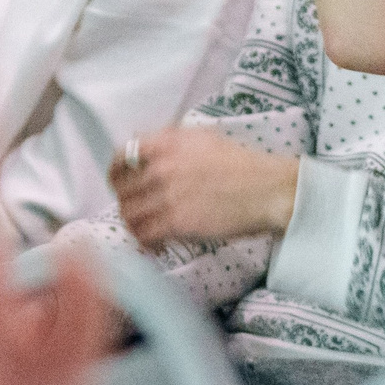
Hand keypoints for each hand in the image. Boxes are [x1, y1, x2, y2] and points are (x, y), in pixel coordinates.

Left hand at [107, 127, 298, 248]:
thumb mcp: (202, 137)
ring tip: (145, 231)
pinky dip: (146, 243)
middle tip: (136, 210)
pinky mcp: (177, 222)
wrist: (269, 189)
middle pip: (122, 188)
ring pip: (129, 214)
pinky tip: (156, 246)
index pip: (122, 155)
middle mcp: (161, 167)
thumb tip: (141, 142)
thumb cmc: (241, 163)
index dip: (115, 171)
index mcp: (165, 143)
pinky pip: (146, 235)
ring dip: (134, 224)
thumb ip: (169, 139)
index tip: (119, 181)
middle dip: (126, 201)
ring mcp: (167, 195)